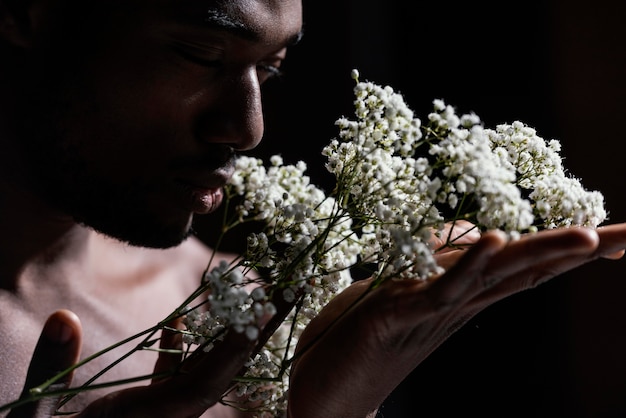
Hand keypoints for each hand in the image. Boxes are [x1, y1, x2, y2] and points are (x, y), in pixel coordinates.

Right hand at [5, 312, 264, 417]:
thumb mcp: (38, 416)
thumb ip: (52, 369)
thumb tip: (63, 318)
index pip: (201, 384)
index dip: (231, 352)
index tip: (262, 317)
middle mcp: (167, 415)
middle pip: (222, 371)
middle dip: (256, 333)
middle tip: (288, 294)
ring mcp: (161, 411)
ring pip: (205, 370)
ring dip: (229, 333)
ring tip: (255, 298)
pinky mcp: (148, 409)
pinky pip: (176, 377)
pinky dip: (180, 350)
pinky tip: (178, 321)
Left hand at [286, 223, 625, 417]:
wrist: (324, 383)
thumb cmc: (361, 328)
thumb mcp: (403, 279)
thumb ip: (438, 254)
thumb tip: (473, 226)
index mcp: (462, 296)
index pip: (523, 268)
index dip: (567, 252)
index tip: (617, 236)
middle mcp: (459, 304)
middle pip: (527, 271)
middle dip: (577, 253)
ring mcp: (433, 310)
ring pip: (496, 279)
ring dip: (542, 257)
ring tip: (591, 239)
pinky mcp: (400, 312)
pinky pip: (440, 288)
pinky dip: (470, 265)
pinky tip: (497, 240)